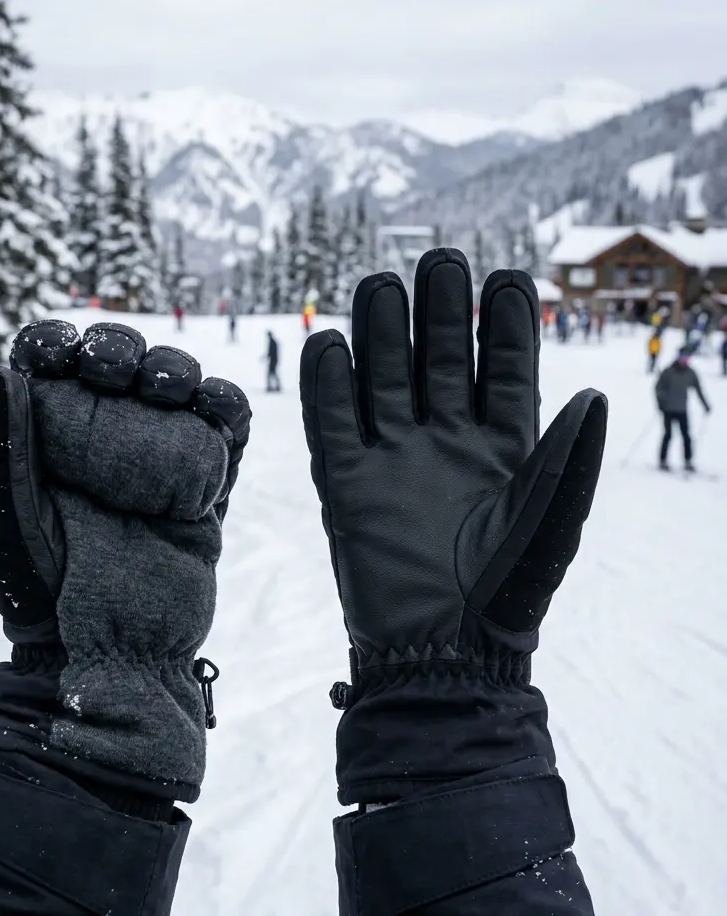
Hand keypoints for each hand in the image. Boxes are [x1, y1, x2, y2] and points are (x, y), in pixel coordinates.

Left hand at [0, 320, 249, 797]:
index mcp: (48, 436)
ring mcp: (160, 456)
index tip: (59, 353)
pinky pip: (226, 425)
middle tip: (114, 370)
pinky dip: (224, 404)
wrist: (115, 651)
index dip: (57, 340)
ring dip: (173, 367)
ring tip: (164, 386)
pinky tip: (209, 409)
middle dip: (119, 348)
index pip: (54, 361)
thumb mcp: (2, 516)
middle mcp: (104, 437)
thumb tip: (6, 370)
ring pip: (176, 381)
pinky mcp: (208, 478)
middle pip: (120, 358)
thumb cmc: (43, 590)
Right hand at [300, 249, 606, 803]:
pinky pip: (334, 424)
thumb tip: (592, 397)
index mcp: (504, 447)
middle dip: (441, 314)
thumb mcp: (549, 525)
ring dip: (383, 334)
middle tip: (440, 265)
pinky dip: (329, 386)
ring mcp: (395, 459)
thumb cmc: (506, 596)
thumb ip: (569, 461)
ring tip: (382, 288)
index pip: (506, 370)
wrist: (439, 656)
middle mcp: (448, 442)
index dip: (506, 326)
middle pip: (440, 361)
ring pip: (385, 380)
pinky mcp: (349, 484)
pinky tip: (329, 345)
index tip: (505, 279)